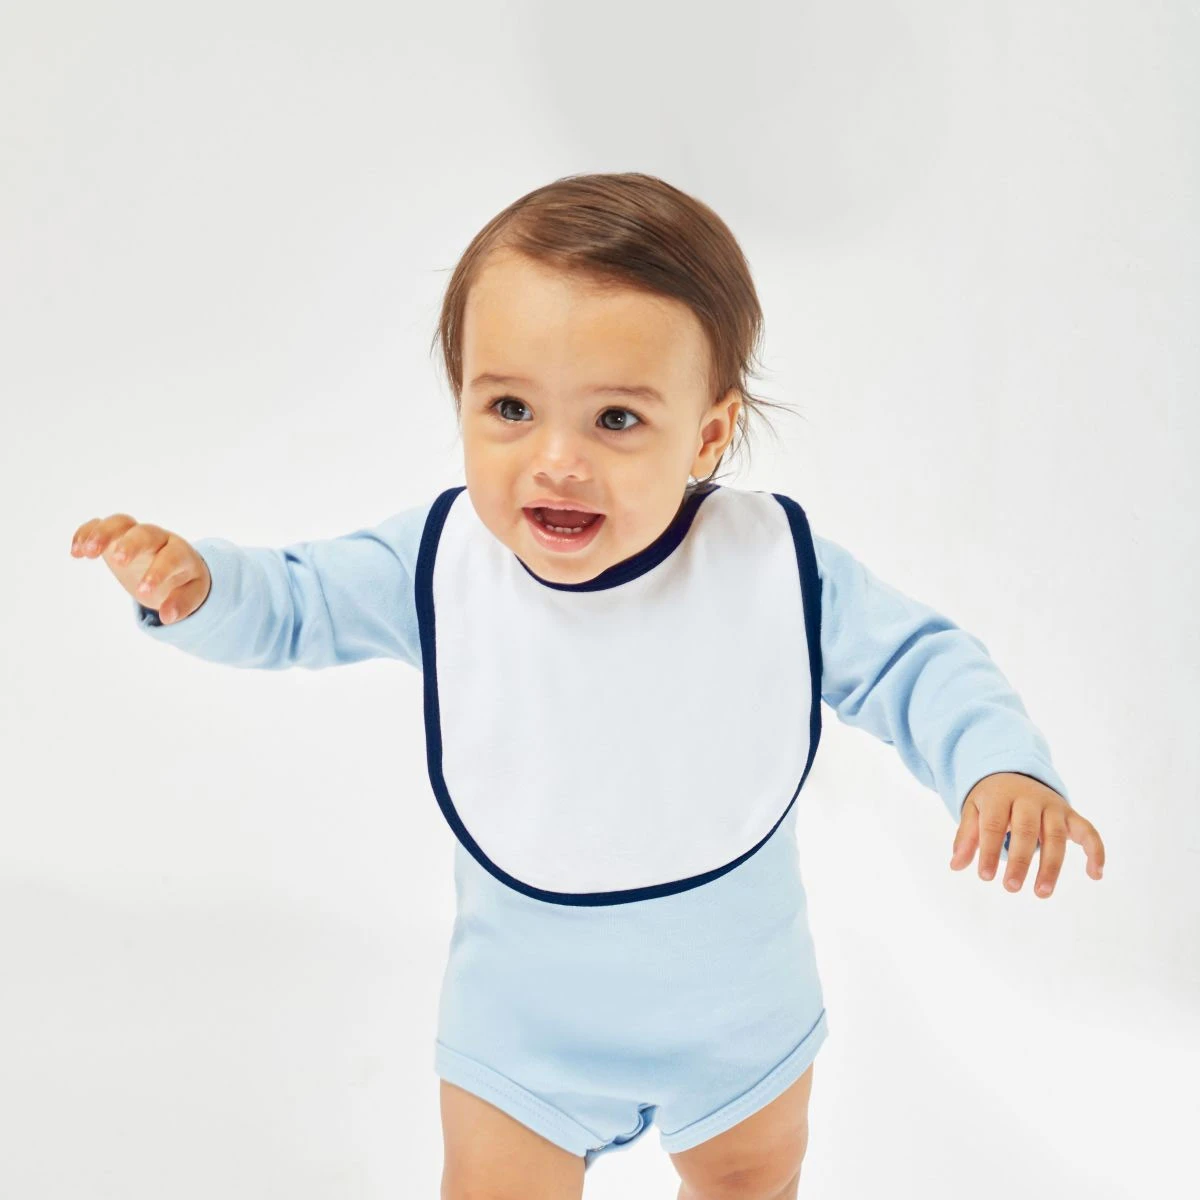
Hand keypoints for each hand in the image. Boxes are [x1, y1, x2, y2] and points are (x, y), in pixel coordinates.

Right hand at [70, 513, 210, 624]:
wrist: (177, 566)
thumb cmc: (184, 580)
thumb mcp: (191, 594)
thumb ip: (182, 604)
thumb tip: (168, 617)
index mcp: (179, 552)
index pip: (171, 557)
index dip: (158, 572)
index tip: (143, 591)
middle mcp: (158, 539)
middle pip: (144, 533)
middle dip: (131, 544)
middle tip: (119, 561)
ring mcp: (135, 535)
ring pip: (120, 523)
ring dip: (102, 533)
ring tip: (86, 552)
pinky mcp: (116, 536)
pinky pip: (100, 525)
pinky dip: (87, 533)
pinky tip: (75, 551)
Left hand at [949, 771, 1104, 897]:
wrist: (1015, 773)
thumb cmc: (992, 800)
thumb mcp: (973, 810)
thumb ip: (966, 837)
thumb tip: (956, 866)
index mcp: (1001, 796)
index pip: (995, 824)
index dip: (990, 851)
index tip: (985, 876)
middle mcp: (1030, 799)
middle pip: (1027, 830)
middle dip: (1020, 860)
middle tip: (1011, 888)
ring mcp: (1053, 807)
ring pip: (1057, 836)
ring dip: (1051, 866)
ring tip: (1041, 892)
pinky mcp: (1071, 815)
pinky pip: (1088, 831)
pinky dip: (1095, 851)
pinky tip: (1095, 874)